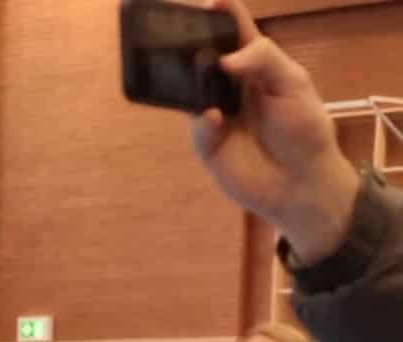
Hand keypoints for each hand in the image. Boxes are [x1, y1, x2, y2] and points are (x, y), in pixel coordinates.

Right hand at [192, 1, 361, 262]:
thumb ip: (264, 60)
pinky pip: (196, 125)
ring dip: (188, 80)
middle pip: (204, 58)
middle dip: (191, 45)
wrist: (300, 181)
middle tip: (179, 34)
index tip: (210, 2)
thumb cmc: (304, 128)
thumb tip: (224, 60)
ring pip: (191, 90)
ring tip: (191, 70)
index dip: (222, 14)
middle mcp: (230, 86)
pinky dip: (202, 119)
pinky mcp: (206, 143)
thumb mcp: (293, 83)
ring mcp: (215, 113)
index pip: (234, 32)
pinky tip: (215, 117)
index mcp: (255, 65)